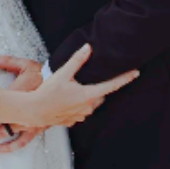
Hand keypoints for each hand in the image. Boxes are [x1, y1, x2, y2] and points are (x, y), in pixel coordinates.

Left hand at [0, 55, 46, 152]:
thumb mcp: (26, 65)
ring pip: (7, 132)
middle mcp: (23, 111)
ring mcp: (30, 121)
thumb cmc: (45, 74)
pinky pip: (24, 140)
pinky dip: (12, 146)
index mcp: (18, 96)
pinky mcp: (37, 127)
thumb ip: (7, 61)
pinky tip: (1, 149)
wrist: (66, 84)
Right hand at [24, 45, 139, 127]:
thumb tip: (88, 48)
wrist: (34, 111)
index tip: (135, 73)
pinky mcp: (74, 120)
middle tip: (88, 80)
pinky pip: (82, 111)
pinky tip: (67, 100)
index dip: (125, 78)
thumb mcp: (63, 74)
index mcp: (88, 95)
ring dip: (88, 96)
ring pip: (92, 103)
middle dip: (98, 87)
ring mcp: (81, 115)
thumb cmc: (47, 93)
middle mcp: (88, 107)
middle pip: (101, 94)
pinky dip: (78, 105)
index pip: (112, 86)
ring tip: (74, 90)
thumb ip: (77, 61)